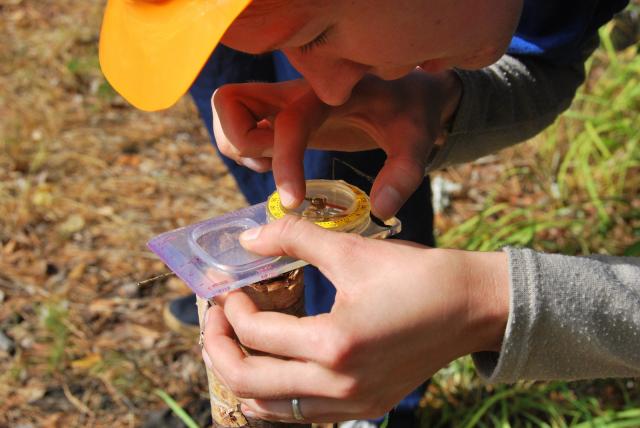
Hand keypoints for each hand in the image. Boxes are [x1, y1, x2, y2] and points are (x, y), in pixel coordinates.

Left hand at [202, 216, 508, 422]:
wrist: (471, 306)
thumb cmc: (416, 275)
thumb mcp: (352, 250)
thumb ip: (293, 239)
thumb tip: (247, 238)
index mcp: (335, 344)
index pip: (257, 335)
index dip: (231, 309)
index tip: (229, 288)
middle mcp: (340, 385)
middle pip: (250, 383)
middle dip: (219, 349)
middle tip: (216, 320)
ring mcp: (354, 404)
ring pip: (272, 409)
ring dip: (243, 376)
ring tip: (236, 343)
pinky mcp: (365, 407)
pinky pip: (302, 415)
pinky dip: (275, 395)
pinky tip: (273, 366)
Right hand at [212, 70, 460, 219]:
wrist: (407, 95)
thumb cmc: (410, 114)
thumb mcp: (417, 142)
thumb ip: (403, 174)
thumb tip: (381, 210)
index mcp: (329, 94)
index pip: (290, 123)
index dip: (285, 164)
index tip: (293, 203)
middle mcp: (297, 90)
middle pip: (230, 101)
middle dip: (240, 141)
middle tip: (267, 166)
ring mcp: (284, 99)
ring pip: (228, 109)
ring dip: (238, 144)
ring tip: (271, 165)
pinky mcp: (280, 113)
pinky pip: (239, 122)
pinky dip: (244, 146)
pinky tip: (274, 161)